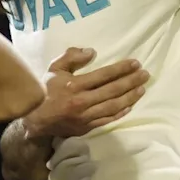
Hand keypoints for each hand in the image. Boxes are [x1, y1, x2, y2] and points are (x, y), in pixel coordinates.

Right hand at [22, 48, 148, 139]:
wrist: (34, 119)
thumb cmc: (45, 90)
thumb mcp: (54, 68)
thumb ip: (71, 57)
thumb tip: (92, 52)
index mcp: (74, 84)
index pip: (103, 75)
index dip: (121, 69)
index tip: (135, 63)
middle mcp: (82, 101)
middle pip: (113, 90)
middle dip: (131, 81)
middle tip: (145, 74)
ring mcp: (85, 116)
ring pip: (113, 105)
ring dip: (130, 96)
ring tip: (142, 88)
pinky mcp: (87, 127)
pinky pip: (108, 119)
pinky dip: (120, 112)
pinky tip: (130, 105)